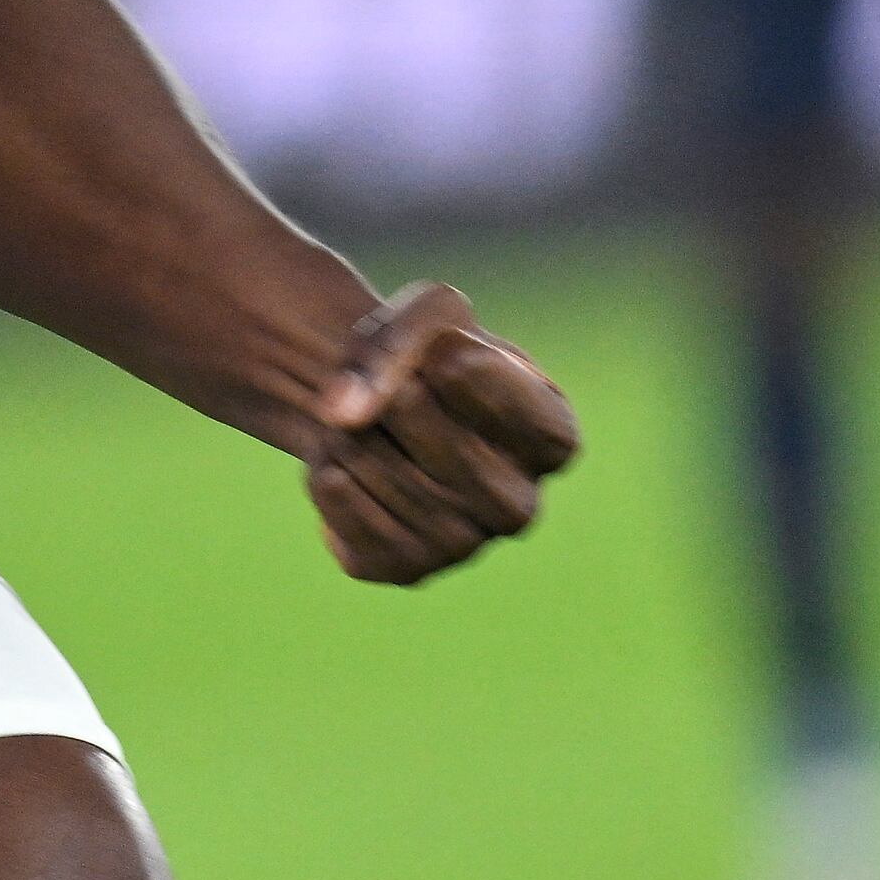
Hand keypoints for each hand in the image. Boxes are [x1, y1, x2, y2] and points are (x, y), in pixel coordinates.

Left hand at [299, 282, 578, 584]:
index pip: (529, 419)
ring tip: (361, 423)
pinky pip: (349, 514)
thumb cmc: (419, 353)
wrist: (366, 402)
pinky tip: (340, 462)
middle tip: (391, 390)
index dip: (476, 380)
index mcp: (552, 439)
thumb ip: (395, 343)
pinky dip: (327, 474)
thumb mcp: (427, 312)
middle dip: (399, 402)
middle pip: (451, 452)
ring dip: (352, 436)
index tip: (442, 353)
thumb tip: (347, 415)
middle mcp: (519, 505)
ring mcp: (465, 545)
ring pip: (391, 482)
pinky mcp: (404, 567)